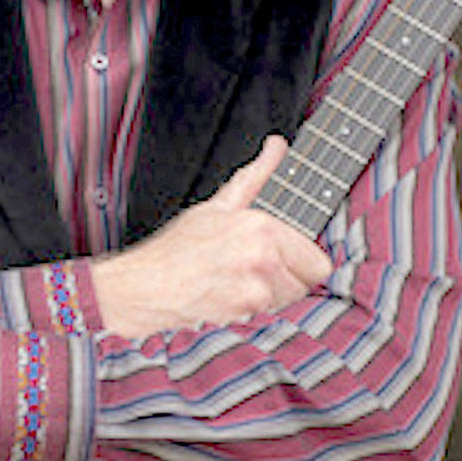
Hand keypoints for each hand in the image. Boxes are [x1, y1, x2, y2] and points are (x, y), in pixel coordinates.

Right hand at [91, 136, 331, 339]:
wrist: (142, 286)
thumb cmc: (177, 248)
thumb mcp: (218, 206)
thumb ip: (256, 177)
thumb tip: (278, 146)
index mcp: (261, 226)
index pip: (319, 260)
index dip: (302, 259)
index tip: (283, 257)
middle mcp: (262, 257)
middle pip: (307, 283)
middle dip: (286, 279)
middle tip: (252, 269)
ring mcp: (253, 288)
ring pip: (287, 300)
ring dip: (268, 295)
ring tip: (236, 281)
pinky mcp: (242, 313)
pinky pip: (264, 314)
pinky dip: (250, 309)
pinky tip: (226, 295)